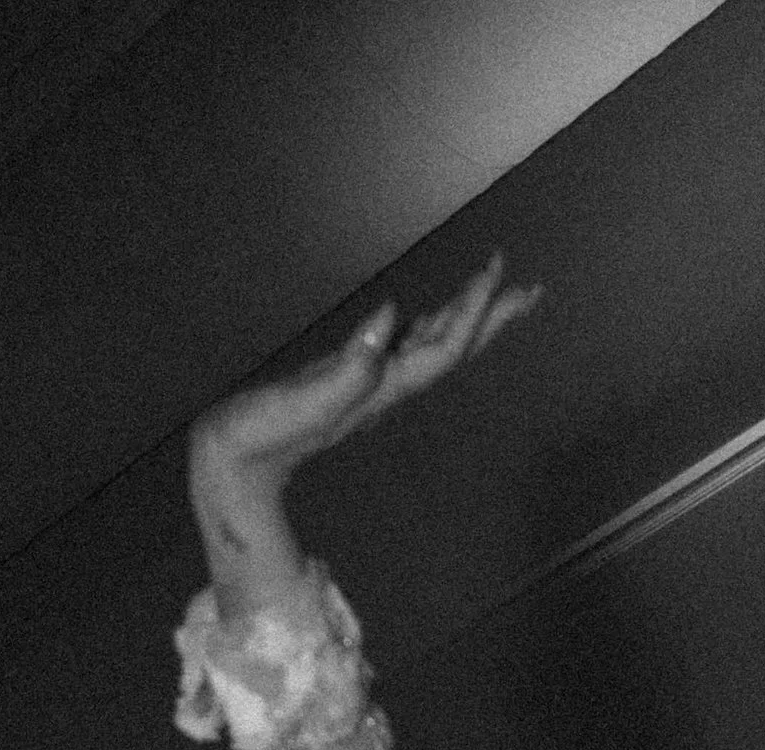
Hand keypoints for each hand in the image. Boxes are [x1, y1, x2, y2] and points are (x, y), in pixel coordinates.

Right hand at [188, 257, 536, 612]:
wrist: (234, 464)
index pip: (445, 348)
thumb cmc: (263, 433)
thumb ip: (351, 364)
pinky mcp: (348, 381)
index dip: (474, 310)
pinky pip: (403, 349)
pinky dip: (425, 328)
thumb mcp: (306, 399)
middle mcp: (386, 388)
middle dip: (492, 318)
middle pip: (454, 349)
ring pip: (432, 347)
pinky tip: (431, 317)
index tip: (498, 270)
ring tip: (494, 294)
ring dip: (466, 320)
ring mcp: (369, 385)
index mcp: (382, 388)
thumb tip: (390, 315)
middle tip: (531, 289)